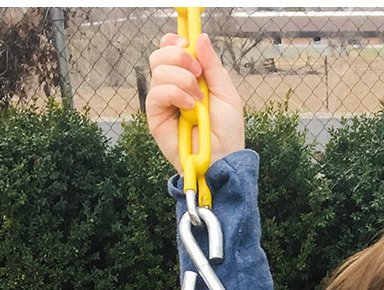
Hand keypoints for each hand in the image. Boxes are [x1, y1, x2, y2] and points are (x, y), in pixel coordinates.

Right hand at [146, 32, 244, 174]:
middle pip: (158, 56)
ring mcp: (163, 103)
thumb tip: (200, 37)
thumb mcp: (225, 92)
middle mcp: (172, 88)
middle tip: (197, 73)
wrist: (224, 159)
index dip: (174, 42)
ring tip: (198, 100)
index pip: (169, 50)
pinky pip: (156, 93)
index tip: (187, 44)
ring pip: (158, 72)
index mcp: (187, 79)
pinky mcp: (156, 118)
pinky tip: (189, 106)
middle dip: (179, 57)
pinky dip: (175, 94)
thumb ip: (212, 65)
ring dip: (182, 80)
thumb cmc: (227, 132)